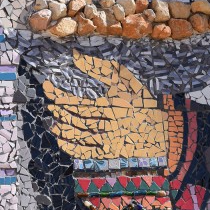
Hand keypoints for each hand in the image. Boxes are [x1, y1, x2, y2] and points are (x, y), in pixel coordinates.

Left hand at [42, 50, 167, 159]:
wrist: (162, 132)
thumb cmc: (141, 102)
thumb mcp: (125, 80)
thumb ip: (99, 68)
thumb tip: (75, 56)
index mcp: (113, 106)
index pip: (79, 102)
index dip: (60, 96)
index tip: (48, 87)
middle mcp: (110, 124)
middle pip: (77, 119)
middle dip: (59, 110)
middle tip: (49, 104)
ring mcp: (109, 140)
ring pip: (79, 135)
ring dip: (62, 128)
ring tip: (51, 120)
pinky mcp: (110, 153)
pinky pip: (85, 152)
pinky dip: (71, 147)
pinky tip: (61, 139)